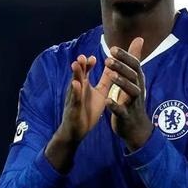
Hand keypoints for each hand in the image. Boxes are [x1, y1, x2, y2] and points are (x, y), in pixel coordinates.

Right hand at [46, 54, 112, 172]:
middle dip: (80, 66)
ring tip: (76, 64)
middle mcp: (77, 89)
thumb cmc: (88, 110)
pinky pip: (74, 99)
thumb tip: (114, 67)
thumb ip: (106, 80)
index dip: (88, 64)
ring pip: (74, 84)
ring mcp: (74, 98)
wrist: (78, 131)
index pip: (85, 71)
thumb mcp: (100, 93)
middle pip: (78, 74)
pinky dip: (75, 91)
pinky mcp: (73, 108)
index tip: (94, 57)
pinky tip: (76, 85)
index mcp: (84, 85)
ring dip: (75, 75)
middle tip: (83, 56)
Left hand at [105, 38, 153, 151]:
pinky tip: (107, 101)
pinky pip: (122, 111)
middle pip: (132, 76)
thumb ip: (134, 59)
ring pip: (131, 92)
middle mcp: (138, 89)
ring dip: (121, 83)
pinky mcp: (127, 116)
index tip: (112, 48)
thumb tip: (139, 38)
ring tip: (110, 76)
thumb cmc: (132, 99)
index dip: (124, 56)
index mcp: (137, 80)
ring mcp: (133, 104)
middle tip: (107, 59)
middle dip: (121, 67)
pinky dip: (115, 106)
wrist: (136, 128)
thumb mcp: (134, 78)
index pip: (134, 65)